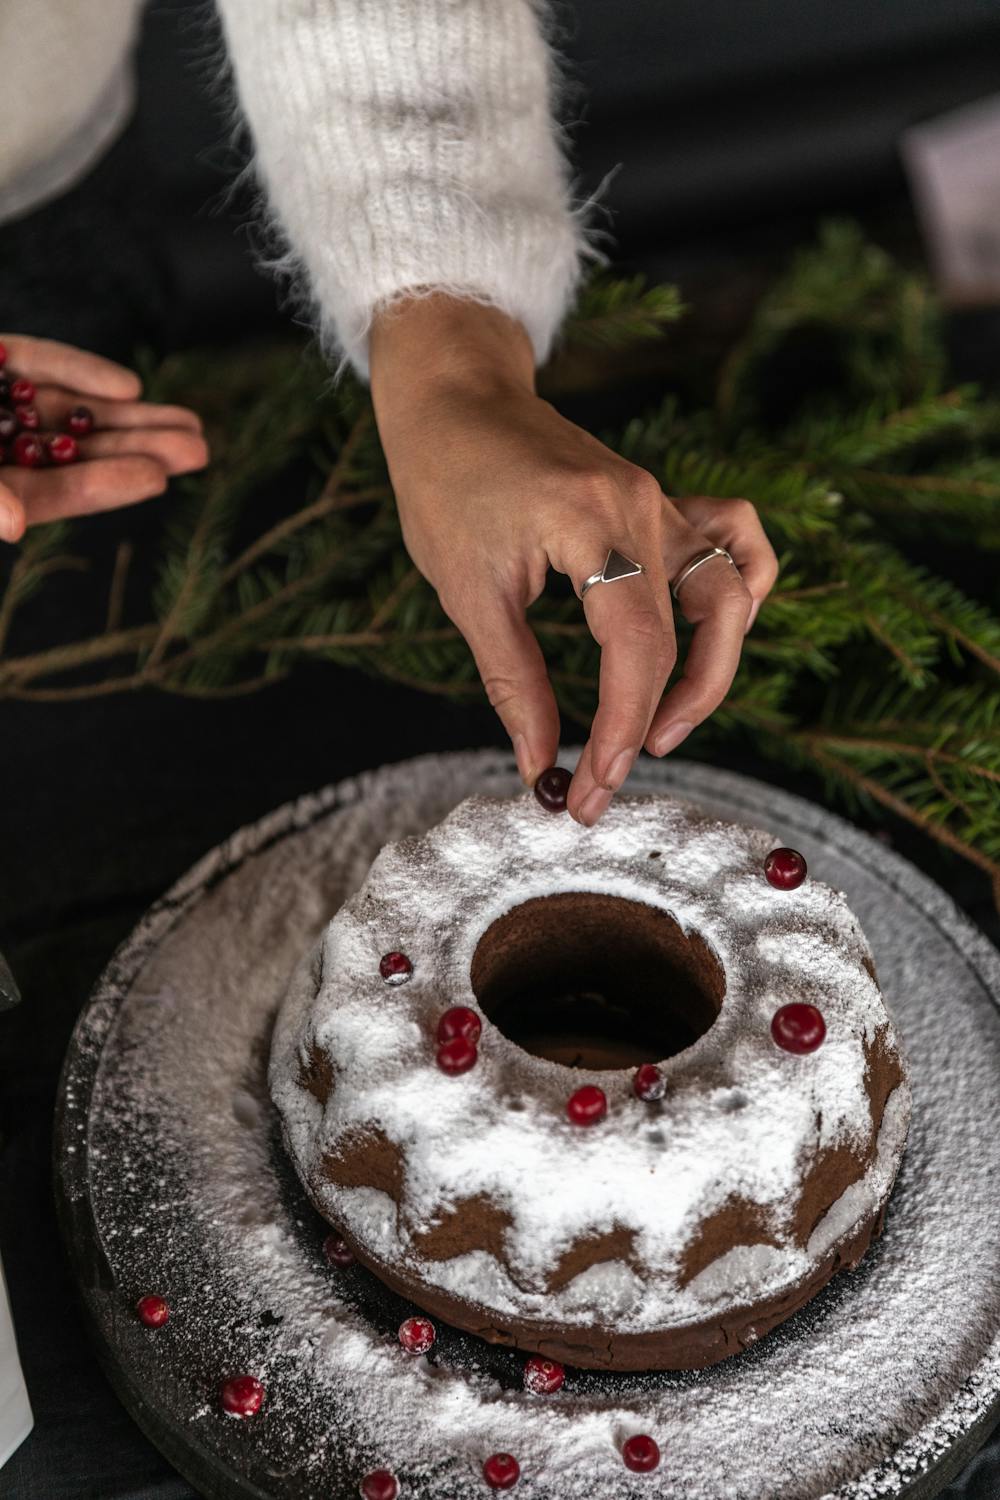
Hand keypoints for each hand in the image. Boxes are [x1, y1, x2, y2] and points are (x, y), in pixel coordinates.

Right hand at [0, 335, 208, 541]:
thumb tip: (14, 526)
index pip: (52, 493)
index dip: (105, 485)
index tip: (157, 479)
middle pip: (77, 452)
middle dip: (137, 449)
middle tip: (197, 452)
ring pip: (72, 410)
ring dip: (129, 417)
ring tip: (190, 425)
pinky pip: (41, 364)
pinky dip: (82, 373)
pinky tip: (129, 388)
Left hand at [369, 296, 777, 825]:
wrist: (452, 397)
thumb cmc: (444, 487)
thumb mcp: (467, 594)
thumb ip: (514, 683)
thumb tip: (540, 767)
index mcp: (591, 524)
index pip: (638, 649)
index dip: (622, 729)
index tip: (593, 790)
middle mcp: (643, 508)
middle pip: (689, 632)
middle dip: (659, 718)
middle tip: (614, 775)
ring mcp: (660, 500)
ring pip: (732, 591)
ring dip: (714, 667)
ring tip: (665, 724)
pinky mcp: (659, 501)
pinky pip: (733, 540)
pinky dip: (736, 592)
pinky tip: (709, 637)